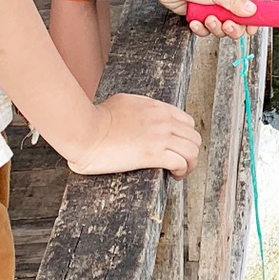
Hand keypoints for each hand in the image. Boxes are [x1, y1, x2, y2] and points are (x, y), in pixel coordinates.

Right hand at [67, 92, 200, 177]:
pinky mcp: (153, 154)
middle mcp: (162, 120)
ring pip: (192, 150)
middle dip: (191, 152)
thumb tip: (133, 115)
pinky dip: (181, 171)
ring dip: (189, 164)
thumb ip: (135, 109)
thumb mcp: (121, 103)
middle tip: (180, 163)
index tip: (177, 149)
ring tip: (179, 172)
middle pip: (194, 137)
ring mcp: (159, 136)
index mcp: (156, 107)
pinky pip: (181, 163)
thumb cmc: (94, 119)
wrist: (84, 129)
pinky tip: (173, 176)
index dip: (185, 138)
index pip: (187, 121)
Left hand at [151, 0, 256, 37]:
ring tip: (206, 19)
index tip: (252, 28)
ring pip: (221, 29)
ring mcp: (211, 9)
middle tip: (226, 25)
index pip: (250, 5)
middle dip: (232, 27)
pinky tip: (195, 20)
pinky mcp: (199, 18)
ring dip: (214, 27)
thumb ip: (234, 1)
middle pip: (238, 21)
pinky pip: (205, 31)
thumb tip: (252, 10)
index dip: (253, 18)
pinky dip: (200, 28)